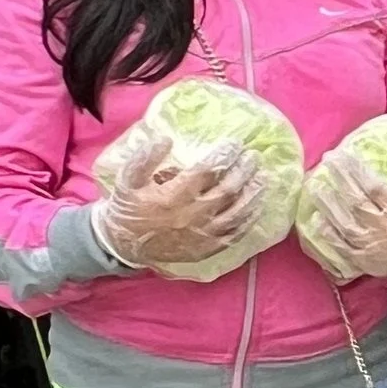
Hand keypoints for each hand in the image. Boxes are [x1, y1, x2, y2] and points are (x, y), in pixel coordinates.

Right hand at [95, 143, 267, 270]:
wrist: (123, 245)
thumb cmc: (127, 208)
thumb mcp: (127, 179)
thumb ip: (144, 158)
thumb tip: (165, 138)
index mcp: (175, 195)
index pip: (208, 171)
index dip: (224, 155)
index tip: (235, 143)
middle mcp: (194, 215)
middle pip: (228, 189)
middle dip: (244, 171)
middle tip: (253, 157)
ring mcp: (203, 234)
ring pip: (238, 212)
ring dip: (253, 194)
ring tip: (263, 178)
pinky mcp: (207, 249)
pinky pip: (235, 234)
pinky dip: (249, 220)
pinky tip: (257, 207)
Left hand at [302, 152, 386, 283]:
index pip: (376, 188)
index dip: (358, 172)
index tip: (344, 155)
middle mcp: (386, 228)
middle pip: (357, 202)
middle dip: (340, 180)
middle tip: (327, 160)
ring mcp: (373, 246)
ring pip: (345, 223)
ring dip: (329, 204)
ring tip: (315, 185)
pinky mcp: (365, 261)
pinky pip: (342, 247)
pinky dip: (329, 235)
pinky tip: (316, 221)